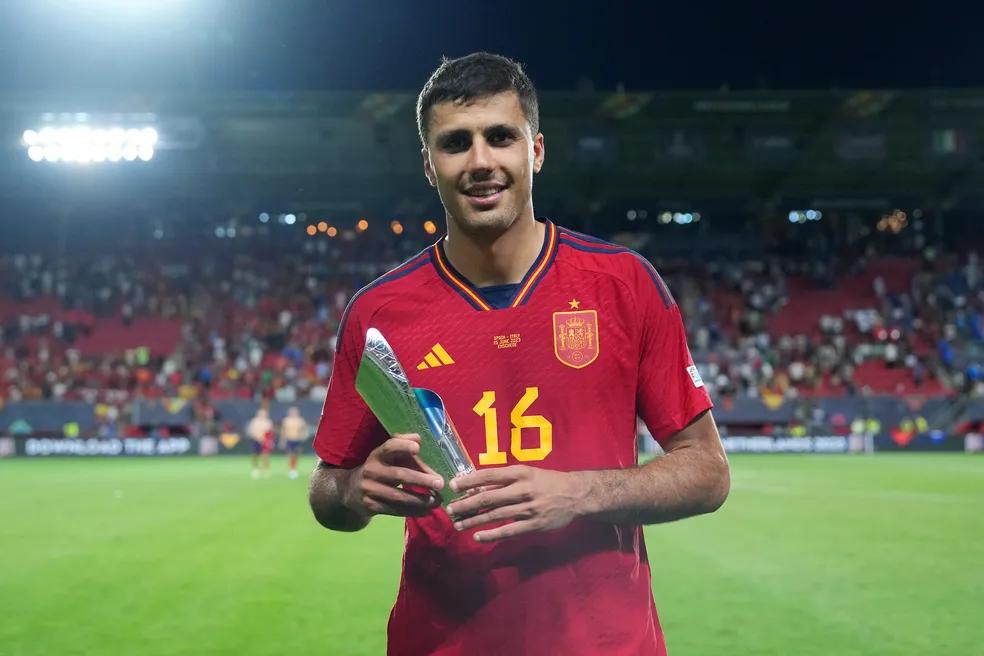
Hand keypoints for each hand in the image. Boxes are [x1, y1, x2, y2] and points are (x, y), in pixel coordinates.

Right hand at [345, 433, 444, 517]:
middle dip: (421, 479)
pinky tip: (426, 511)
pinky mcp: (370, 506)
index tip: (418, 448)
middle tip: (440, 483)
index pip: (388, 447)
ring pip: (398, 496)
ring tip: (437, 500)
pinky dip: (412, 511)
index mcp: (377, 455)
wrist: (351, 491)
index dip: (402, 446)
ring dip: (420, 499)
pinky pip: (394, 511)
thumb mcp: (388, 456)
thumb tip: (419, 438)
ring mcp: (369, 490)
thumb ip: (404, 448)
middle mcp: (371, 470)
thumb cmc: (380, 469)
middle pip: (398, 475)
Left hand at [446, 466, 586, 542]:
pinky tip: (478, 537)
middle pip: (488, 497)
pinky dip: (492, 534)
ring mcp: (528, 508)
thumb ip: (506, 480)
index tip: (453, 485)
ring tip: (458, 524)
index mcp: (520, 473)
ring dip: (474, 521)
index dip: (469, 480)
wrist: (577, 494)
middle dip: (466, 504)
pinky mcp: (534, 525)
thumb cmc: (548, 482)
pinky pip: (509, 531)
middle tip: (449, 509)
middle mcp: (522, 489)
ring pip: (495, 515)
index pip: (489, 475)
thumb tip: (478, 486)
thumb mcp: (528, 474)